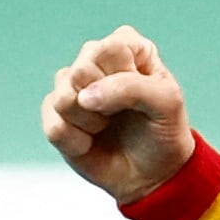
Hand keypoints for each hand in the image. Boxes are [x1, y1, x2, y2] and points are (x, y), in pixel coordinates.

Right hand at [40, 27, 193, 204]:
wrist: (153, 174)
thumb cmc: (163, 130)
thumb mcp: (166, 103)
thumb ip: (130, 88)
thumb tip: (83, 97)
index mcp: (126, 46)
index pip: (107, 50)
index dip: (120, 79)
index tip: (140, 97)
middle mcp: (94, 60)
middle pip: (79, 73)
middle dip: (103, 104)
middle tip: (121, 115)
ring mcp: (71, 87)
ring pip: (63, 99)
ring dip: (90, 123)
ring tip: (107, 127)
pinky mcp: (55, 114)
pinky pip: (54, 127)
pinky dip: (76, 142)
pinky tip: (91, 142)